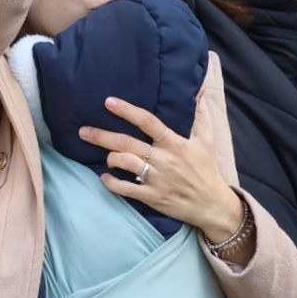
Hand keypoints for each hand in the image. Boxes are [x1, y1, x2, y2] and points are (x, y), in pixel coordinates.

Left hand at [81, 94, 241, 243]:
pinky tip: (104, 178)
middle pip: (127, 143)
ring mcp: (157, 179)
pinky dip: (112, 183)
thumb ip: (200, 116)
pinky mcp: (152, 197)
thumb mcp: (207, 141)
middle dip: (102, 136)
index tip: (109, 102)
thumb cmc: (207, 171)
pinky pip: (127, 189)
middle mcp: (164, 160)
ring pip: (125, 163)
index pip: (148, 122)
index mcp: (175, 143)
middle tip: (83, 131)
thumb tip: (200, 93)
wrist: (212, 205)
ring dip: (110, 158)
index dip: (127, 111)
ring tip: (105, 156)